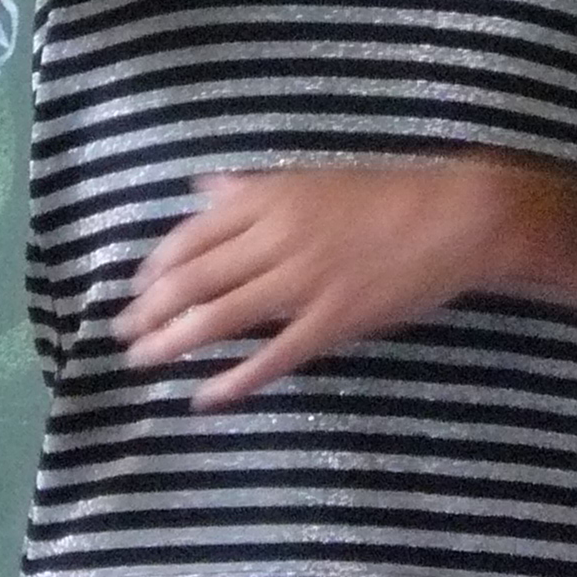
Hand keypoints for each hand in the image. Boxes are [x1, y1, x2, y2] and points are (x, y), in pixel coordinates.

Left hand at [116, 158, 569, 408]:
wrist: (456, 218)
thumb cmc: (387, 193)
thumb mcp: (312, 178)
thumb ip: (252, 189)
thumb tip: (200, 189)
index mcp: (268, 199)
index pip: (189, 236)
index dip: (154, 267)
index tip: (135, 288)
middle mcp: (275, 239)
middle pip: (192, 280)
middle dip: (147, 310)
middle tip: (120, 334)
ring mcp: (302, 284)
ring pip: (218, 318)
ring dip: (171, 343)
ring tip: (141, 361)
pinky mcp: (331, 324)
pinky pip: (270, 358)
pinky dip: (232, 381)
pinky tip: (204, 398)